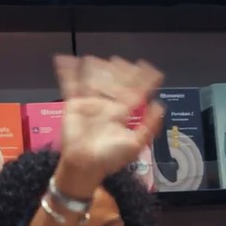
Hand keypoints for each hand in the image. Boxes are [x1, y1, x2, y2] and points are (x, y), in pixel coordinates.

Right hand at [52, 55, 164, 181]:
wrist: (85, 166)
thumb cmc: (110, 158)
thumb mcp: (135, 144)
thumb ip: (149, 126)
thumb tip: (160, 105)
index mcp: (122, 112)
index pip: (135, 91)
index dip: (143, 80)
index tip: (151, 69)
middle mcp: (108, 105)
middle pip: (114, 82)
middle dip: (118, 71)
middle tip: (119, 60)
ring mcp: (90, 103)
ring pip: (94, 79)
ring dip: (95, 68)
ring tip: (95, 59)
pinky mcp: (74, 104)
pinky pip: (70, 85)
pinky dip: (67, 72)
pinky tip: (65, 59)